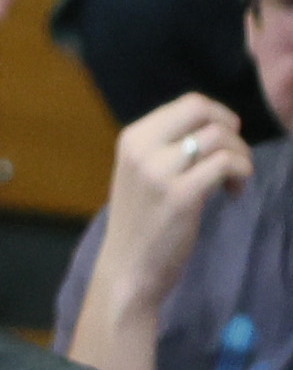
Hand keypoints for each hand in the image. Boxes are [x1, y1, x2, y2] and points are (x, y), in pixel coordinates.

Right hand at [89, 93, 253, 315]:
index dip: (217, 117)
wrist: (127, 266)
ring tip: (234, 180)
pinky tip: (234, 193)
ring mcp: (159, 171)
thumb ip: (167, 145)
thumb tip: (213, 124)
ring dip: (240, 156)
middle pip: (203, 110)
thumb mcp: (142, 172)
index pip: (188, 103)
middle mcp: (142, 148)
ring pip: (220, 137)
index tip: (221, 144)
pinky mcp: (181, 195)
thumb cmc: (139, 221)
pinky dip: (241, 174)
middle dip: (231, 129)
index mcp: (132, 138)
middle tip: (232, 157)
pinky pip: (227, 164)